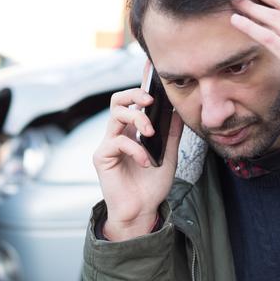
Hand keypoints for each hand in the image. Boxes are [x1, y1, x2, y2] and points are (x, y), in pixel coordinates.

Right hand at [92, 86, 182, 240]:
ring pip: (115, 115)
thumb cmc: (152, 185)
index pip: (134, 102)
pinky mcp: (102, 157)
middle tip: (150, 102)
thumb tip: (177, 109)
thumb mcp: (169, 155)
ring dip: (136, 119)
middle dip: (134, 95)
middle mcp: (118, 133)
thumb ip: (171, 133)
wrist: (142, 211)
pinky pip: (117, 142)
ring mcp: (108, 144)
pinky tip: (146, 161)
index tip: (151, 69)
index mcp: (132, 131)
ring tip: (150, 134)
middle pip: (117, 100)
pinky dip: (135, 149)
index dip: (141, 84)